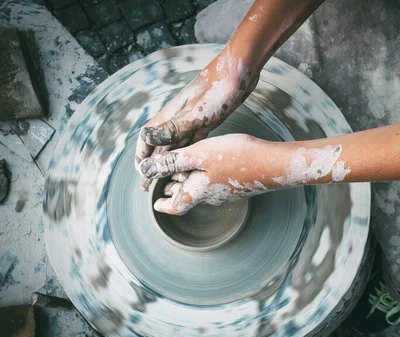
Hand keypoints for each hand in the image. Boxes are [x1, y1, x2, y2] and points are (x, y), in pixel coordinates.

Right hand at [135, 47, 258, 189]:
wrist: (241, 70)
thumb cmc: (218, 88)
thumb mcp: (196, 113)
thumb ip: (172, 128)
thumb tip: (146, 138)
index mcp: (171, 115)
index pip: (147, 138)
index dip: (143, 157)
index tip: (141, 175)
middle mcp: (178, 117)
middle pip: (160, 145)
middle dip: (154, 165)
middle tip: (149, 186)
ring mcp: (193, 118)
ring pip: (176, 145)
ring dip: (170, 162)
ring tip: (168, 180)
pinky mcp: (207, 119)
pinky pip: (193, 141)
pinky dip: (188, 154)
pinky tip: (190, 163)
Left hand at [138, 134, 275, 214]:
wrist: (273, 165)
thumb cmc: (236, 157)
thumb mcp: (198, 154)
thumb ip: (171, 162)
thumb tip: (145, 170)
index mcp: (197, 192)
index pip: (174, 206)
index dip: (162, 204)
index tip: (155, 202)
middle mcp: (211, 198)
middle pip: (187, 197)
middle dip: (174, 189)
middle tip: (163, 180)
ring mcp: (227, 193)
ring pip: (202, 190)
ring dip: (190, 182)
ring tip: (184, 168)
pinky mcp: (239, 187)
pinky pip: (216, 184)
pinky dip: (206, 177)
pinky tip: (211, 163)